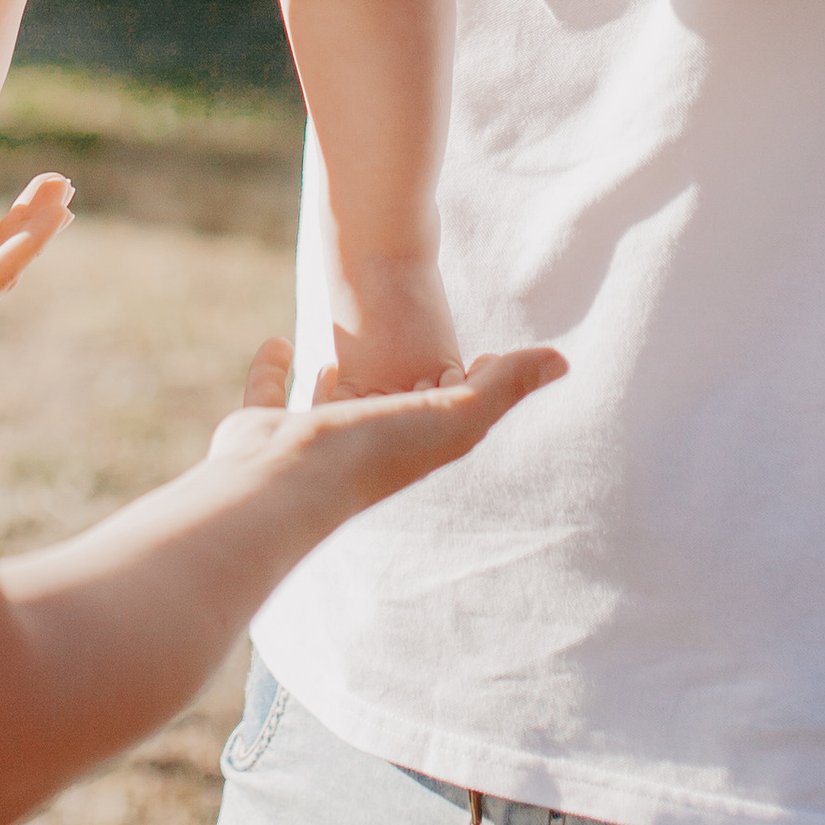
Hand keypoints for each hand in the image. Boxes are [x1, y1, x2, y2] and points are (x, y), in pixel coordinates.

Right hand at [206, 333, 565, 500]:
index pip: (450, 413)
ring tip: (341, 352)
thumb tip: (562, 359)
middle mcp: (361, 443)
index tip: (486, 355)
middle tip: (411, 344)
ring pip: (326, 401)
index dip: (471, 386)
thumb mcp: (454, 415)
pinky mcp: (262, 427)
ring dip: (337, 379)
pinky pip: (270, 389)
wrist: (282, 484)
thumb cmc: (372, 453)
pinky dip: (273, 368)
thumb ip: (504, 387)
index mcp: (409, 445)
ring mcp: (308, 440)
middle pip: (387, 406)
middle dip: (399, 381)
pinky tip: (276, 341)